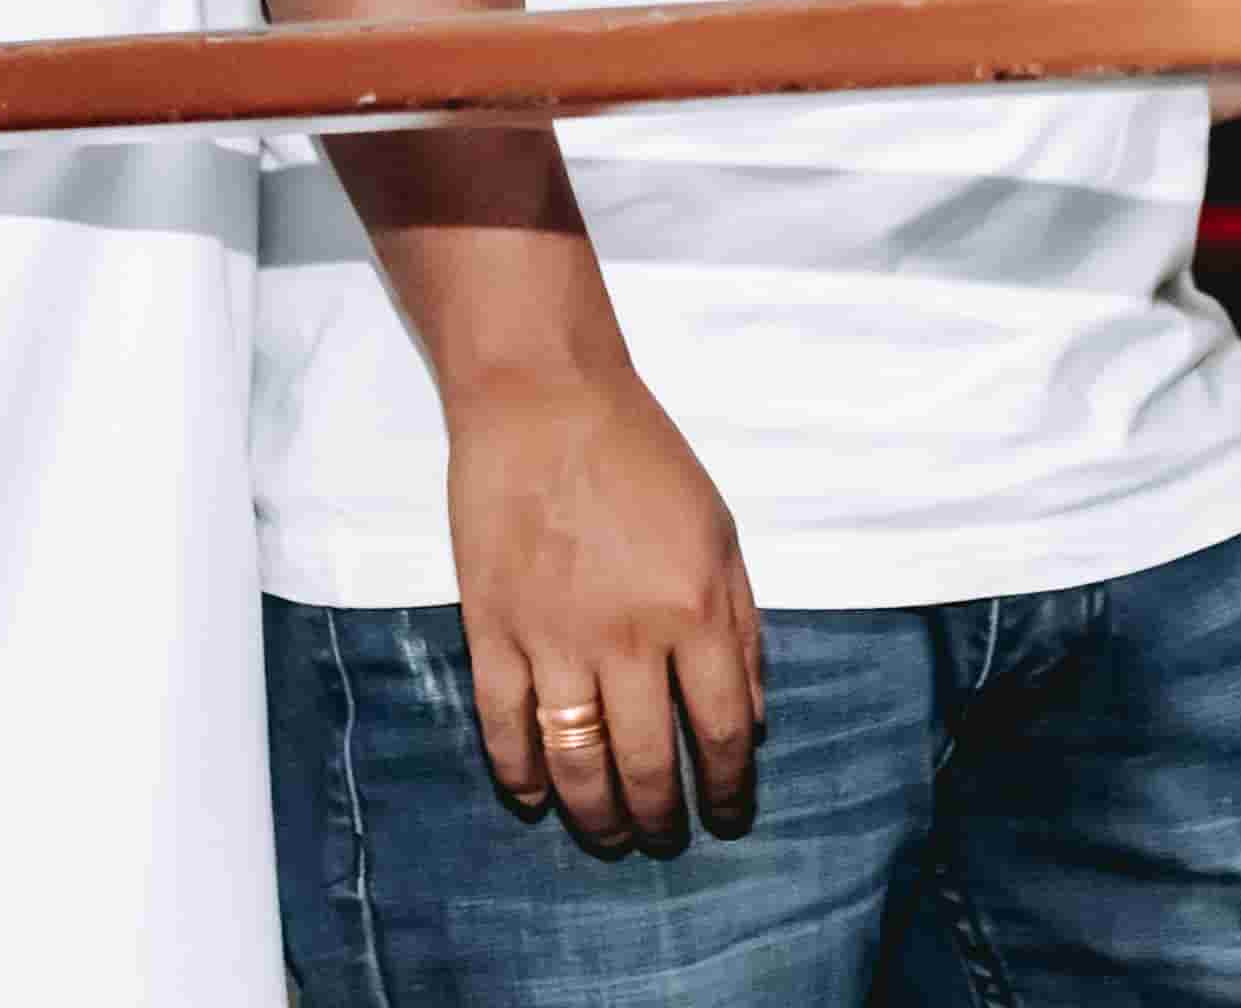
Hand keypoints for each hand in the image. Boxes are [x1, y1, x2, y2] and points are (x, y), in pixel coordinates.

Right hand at [441, 360, 762, 850]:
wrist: (544, 402)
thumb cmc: (642, 460)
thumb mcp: (720, 534)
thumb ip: (742, 630)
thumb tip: (749, 721)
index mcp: (694, 611)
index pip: (723, 732)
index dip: (730, 788)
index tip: (728, 813)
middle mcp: (627, 638)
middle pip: (648, 763)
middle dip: (661, 817)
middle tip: (664, 837)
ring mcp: (553, 639)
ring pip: (576, 761)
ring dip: (595, 814)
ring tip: (609, 834)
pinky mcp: (491, 630)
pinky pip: (504, 727)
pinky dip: (519, 774)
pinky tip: (535, 796)